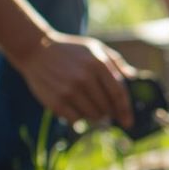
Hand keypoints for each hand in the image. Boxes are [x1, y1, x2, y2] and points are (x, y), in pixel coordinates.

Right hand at [16, 31, 134, 127]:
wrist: (35, 50)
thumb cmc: (71, 50)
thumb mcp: (95, 48)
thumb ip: (116, 62)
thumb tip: (133, 77)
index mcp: (98, 64)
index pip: (118, 93)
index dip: (125, 110)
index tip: (128, 122)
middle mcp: (84, 78)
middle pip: (107, 107)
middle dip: (110, 113)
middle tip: (106, 111)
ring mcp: (69, 91)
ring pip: (93, 116)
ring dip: (95, 115)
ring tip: (90, 106)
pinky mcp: (56, 101)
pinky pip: (76, 120)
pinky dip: (79, 117)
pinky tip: (76, 107)